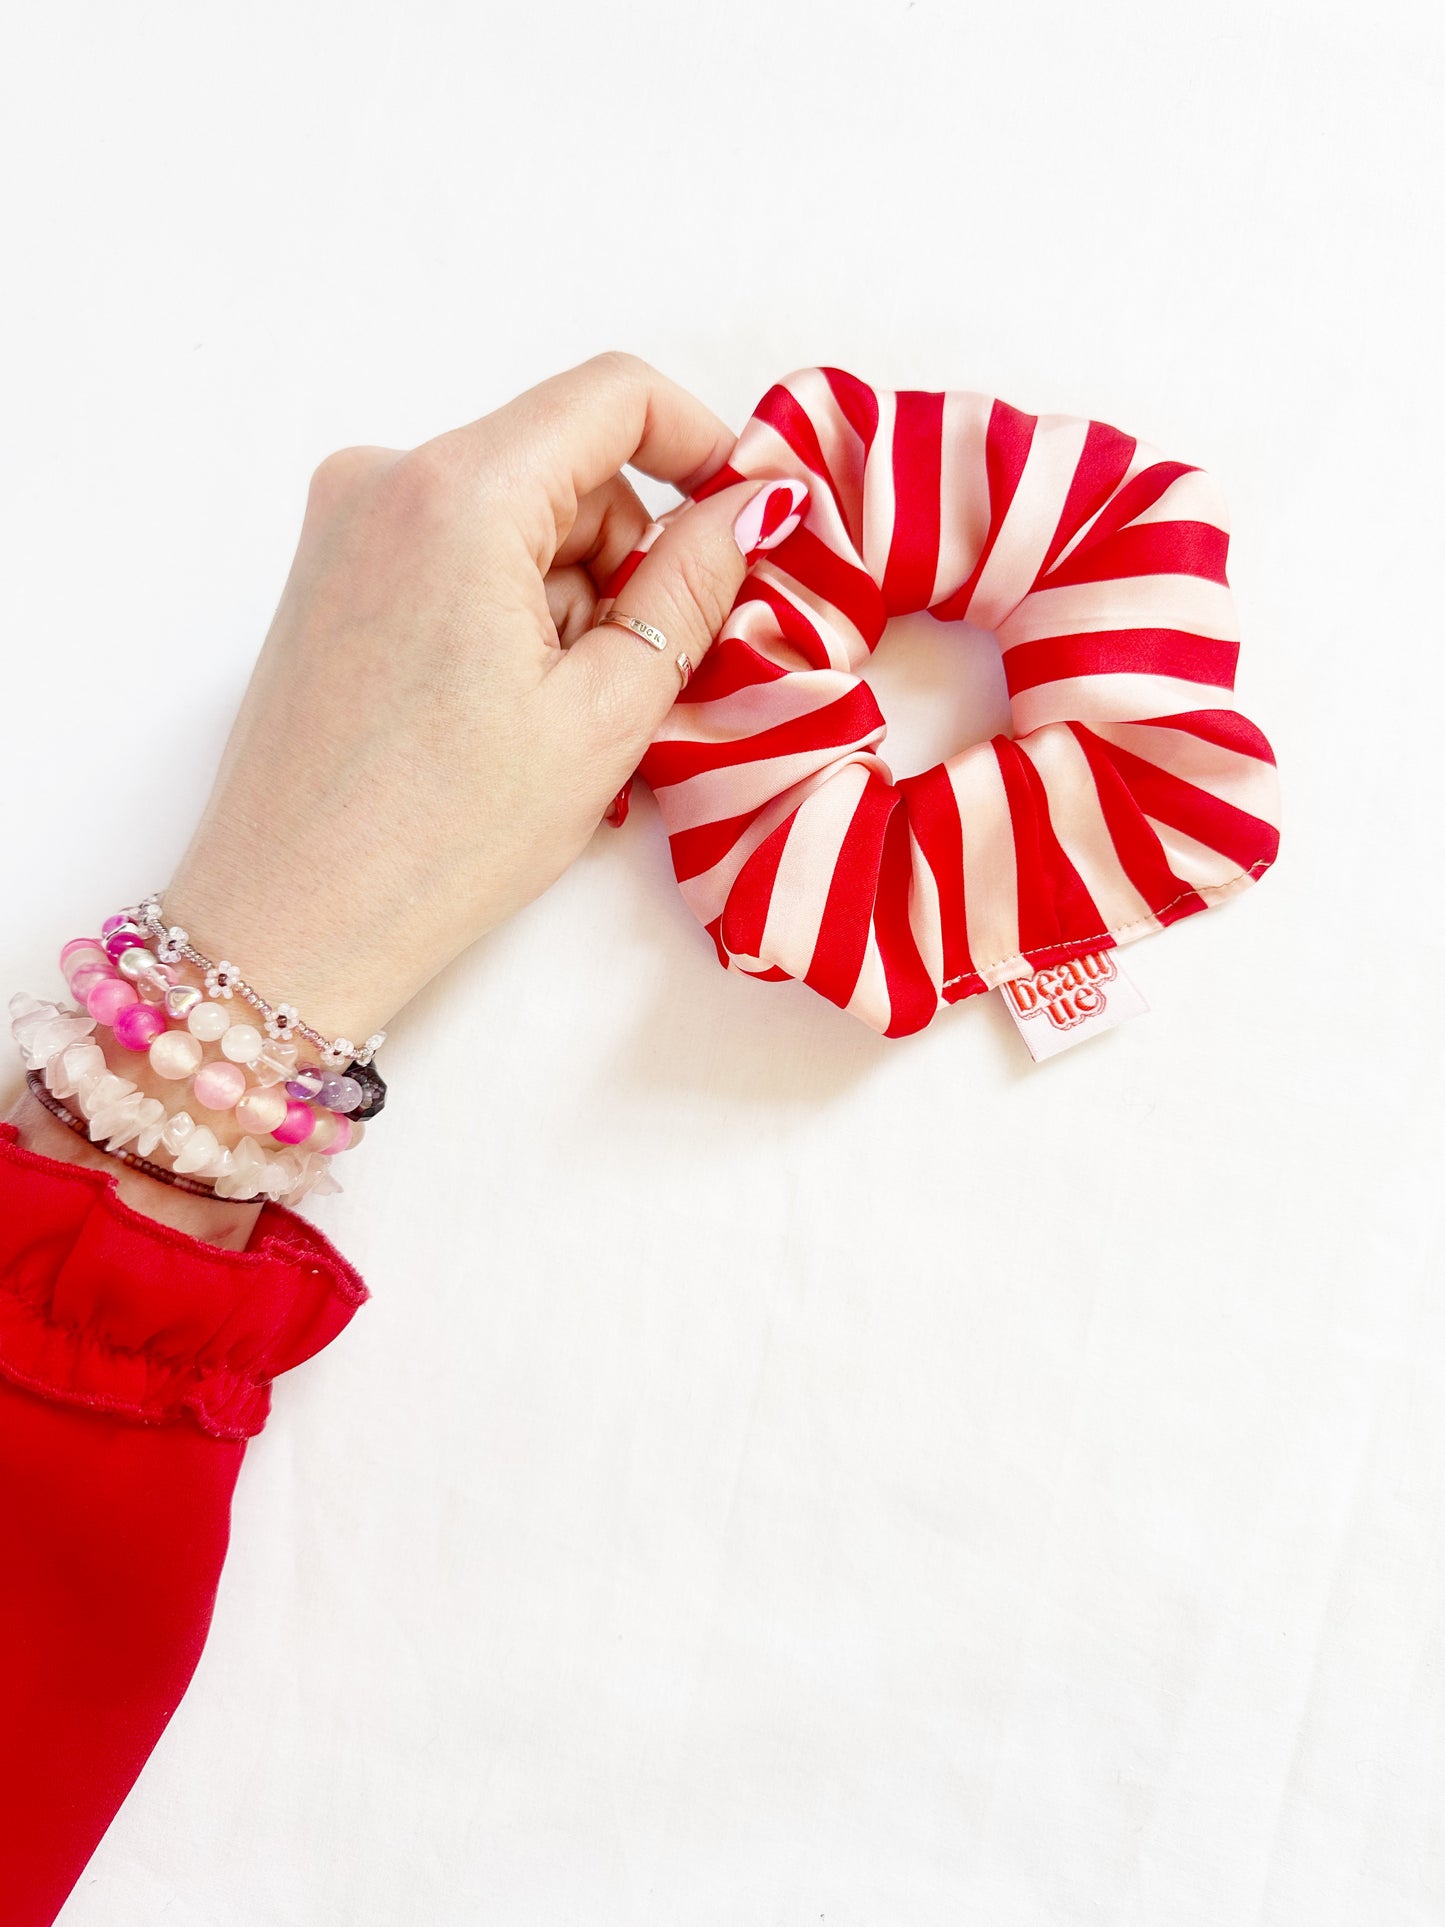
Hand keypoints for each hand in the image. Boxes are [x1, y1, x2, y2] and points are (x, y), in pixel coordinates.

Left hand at [9, 352, 808, 1241]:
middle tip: (625, 684)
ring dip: (565, 598)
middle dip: (624, 557)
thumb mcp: (604, 713)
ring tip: (548, 721)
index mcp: (456, 493)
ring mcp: (344, 524)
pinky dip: (505, 610)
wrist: (290, 922)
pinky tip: (497, 711)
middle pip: (565, 464)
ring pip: (514, 515)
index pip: (613, 394)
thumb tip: (757, 504)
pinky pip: (456, 550)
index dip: (703, 443)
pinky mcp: (328, 573)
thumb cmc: (441, 839)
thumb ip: (691, 587)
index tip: (746, 516)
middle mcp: (384, 479)